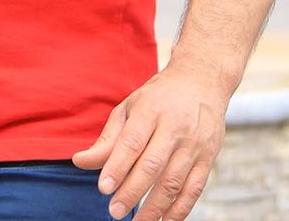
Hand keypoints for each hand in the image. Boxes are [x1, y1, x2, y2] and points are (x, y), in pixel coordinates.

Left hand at [72, 62, 230, 220]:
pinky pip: (194, 189)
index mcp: (151, 110)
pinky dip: (179, 209)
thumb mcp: (129, 108)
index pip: (132, 142)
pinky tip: (163, 220)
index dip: (117, 166)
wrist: (202, 81)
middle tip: (115, 212)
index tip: (103, 188)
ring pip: (174, 181)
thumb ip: (108, 139)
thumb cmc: (158, 98)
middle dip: (132, 191)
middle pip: (153, 165)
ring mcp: (194, 144)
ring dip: (155, 207)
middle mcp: (175, 127)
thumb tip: (80, 162)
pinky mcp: (208, 158)